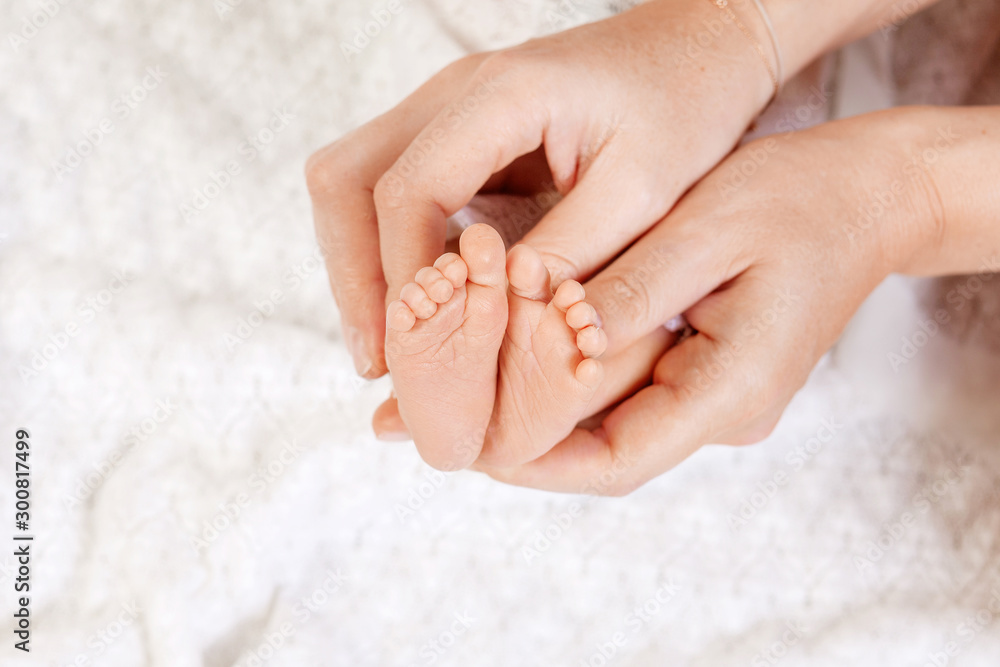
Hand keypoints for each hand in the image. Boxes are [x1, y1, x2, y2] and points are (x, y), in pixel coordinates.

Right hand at [306, 0, 782, 376]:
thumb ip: (570, 249)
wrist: (699, 49)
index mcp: (502, 94)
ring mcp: (447, 111)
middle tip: (378, 360)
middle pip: (345, 177)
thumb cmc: (685, 107)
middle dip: (352, 274)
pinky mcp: (457, 136)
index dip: (402, 276)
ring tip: (389, 351)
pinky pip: (393, 191)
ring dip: (361, 266)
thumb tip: (498, 314)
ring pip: (354, 183)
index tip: (415, 351)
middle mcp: (453, 93)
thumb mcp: (645, 188)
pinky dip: (393, 252)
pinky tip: (421, 310)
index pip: (409, 188)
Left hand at [475, 108, 948, 493]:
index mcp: (730, 392)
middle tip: (433, 409)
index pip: (613, 461)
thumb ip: (633, 290)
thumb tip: (556, 339)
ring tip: (457, 376)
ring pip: (608, 420)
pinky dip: (570, 372)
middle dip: (517, 432)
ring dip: (537, 402)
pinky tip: (519, 343)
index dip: (530, 461)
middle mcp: (723, 411)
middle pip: (602, 448)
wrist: (870, 195)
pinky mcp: (707, 370)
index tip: (459, 438)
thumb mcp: (709, 229)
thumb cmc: (797, 200)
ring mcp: (716, 395)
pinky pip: (627, 387)